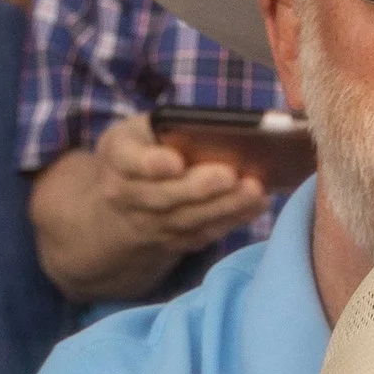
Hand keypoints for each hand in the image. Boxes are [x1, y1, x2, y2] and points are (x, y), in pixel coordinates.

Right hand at [31, 112, 269, 286]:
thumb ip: (166, 130)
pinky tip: (256, 205)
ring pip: (188, 219)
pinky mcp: (172, 243)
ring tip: (254, 189)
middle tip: (230, 175)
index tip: (175, 162)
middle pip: (164, 196)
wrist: (117, 206)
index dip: (151, 164)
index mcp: (117, 159)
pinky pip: (203, 234)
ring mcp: (149, 225)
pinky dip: (232, 220)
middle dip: (199, 187)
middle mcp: (128, 196)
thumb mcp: (139, 132)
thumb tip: (216, 131)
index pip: (128, 161)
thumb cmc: (139, 153)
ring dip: (224, 206)